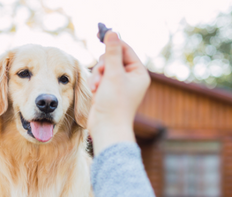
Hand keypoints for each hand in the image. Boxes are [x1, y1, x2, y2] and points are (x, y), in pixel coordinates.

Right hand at [87, 32, 149, 155]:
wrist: (106, 128)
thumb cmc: (114, 104)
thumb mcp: (113, 75)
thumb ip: (112, 53)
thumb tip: (112, 33)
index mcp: (138, 73)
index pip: (125, 50)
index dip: (113, 44)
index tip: (101, 36)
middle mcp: (130, 78)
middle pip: (112, 58)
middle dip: (102, 66)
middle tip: (100, 76)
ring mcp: (118, 85)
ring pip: (103, 68)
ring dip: (96, 75)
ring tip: (95, 88)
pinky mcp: (108, 91)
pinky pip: (99, 78)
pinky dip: (94, 83)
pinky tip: (93, 92)